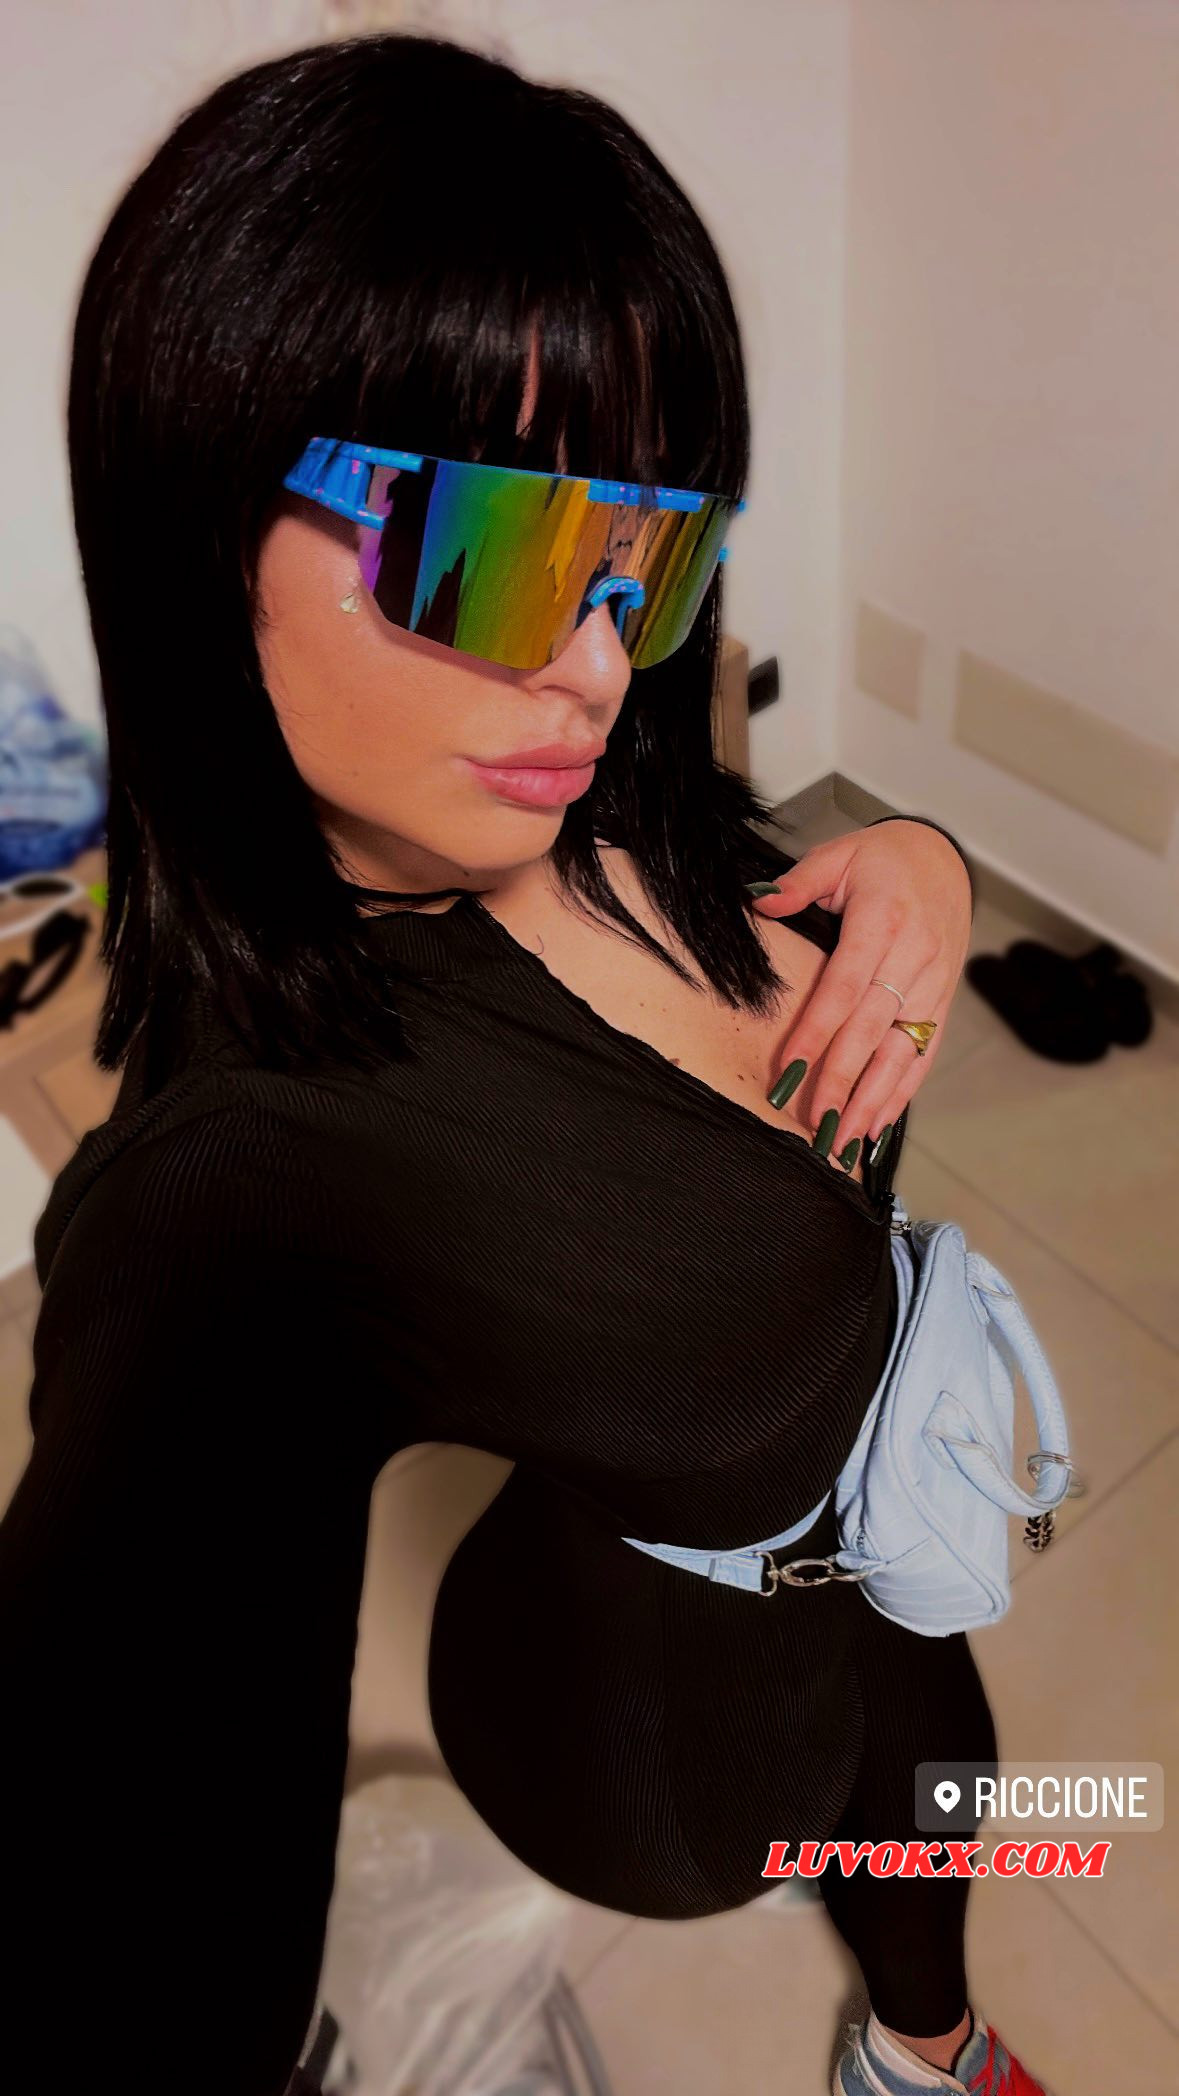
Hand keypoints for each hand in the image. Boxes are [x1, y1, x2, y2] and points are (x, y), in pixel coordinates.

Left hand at [752, 821, 971, 1160]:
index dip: (817, 1033)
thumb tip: (760, 901)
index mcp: (884, 920)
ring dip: (872, 1101)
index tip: (790, 1072)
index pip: (844, 987)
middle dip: (842, 1081)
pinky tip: (877, 1127)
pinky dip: (900, 1094)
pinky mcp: (942, 1003)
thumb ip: (798, 882)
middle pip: (871, 1030)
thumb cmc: (885, 860)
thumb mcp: (839, 854)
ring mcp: (933, 985)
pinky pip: (922, 1056)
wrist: (944, 859)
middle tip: (815, 1124)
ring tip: (845, 1142)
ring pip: (900, 1052)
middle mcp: (914, 958)